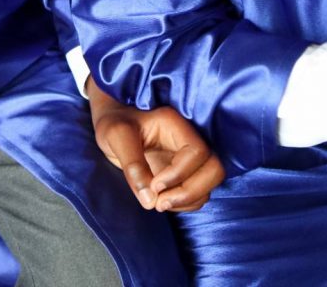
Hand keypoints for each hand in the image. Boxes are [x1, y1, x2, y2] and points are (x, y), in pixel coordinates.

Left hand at [86, 77, 224, 211]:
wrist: (112, 123)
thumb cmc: (113, 123)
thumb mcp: (116, 136)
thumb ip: (132, 165)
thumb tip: (150, 200)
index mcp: (175, 124)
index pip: (197, 151)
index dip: (179, 173)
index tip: (154, 184)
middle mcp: (187, 139)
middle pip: (214, 168)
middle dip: (190, 191)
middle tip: (160, 202)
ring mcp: (188, 157)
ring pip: (209, 183)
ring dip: (187, 200)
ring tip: (158, 203)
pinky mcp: (184, 172)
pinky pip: (199, 192)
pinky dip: (185, 203)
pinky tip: (162, 201)